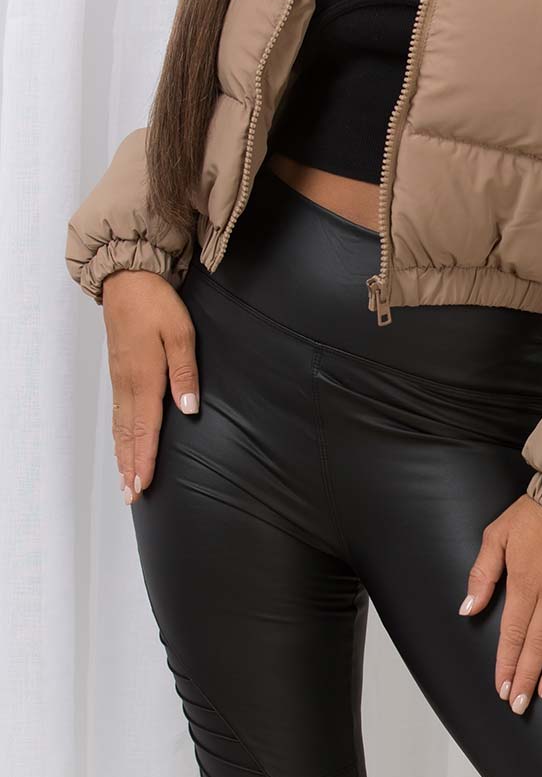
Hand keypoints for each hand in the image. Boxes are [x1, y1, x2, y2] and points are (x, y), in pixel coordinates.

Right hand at [102, 269, 200, 504]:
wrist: (127, 280)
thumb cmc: (157, 304)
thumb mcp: (181, 332)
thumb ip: (185, 372)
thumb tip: (188, 408)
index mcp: (146, 376)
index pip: (146, 427)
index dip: (145, 458)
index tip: (143, 485)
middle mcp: (129, 383)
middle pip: (129, 433)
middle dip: (130, 465)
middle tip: (131, 496)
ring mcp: (120, 377)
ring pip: (121, 425)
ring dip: (123, 453)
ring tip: (125, 480)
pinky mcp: (118, 371)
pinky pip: (118, 411)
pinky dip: (119, 433)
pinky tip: (122, 442)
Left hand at [457, 493, 541, 714]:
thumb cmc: (534, 515)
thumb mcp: (496, 536)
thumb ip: (482, 574)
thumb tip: (469, 608)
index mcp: (524, 584)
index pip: (512, 633)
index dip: (506, 663)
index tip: (501, 687)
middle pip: (537, 645)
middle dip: (525, 677)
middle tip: (518, 704)